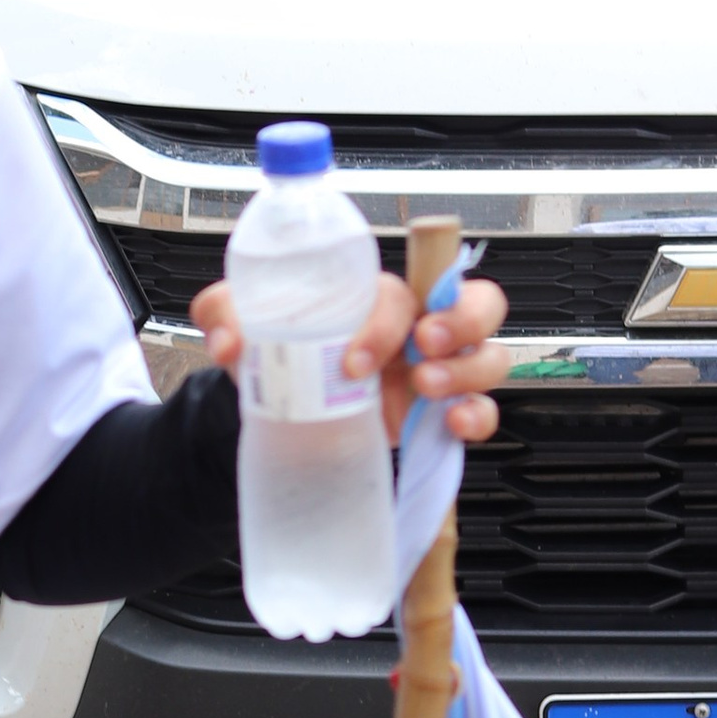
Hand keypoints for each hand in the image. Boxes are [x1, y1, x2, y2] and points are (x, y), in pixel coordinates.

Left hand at [193, 269, 511, 445]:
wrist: (281, 407)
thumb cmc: (279, 351)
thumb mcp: (245, 322)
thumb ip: (226, 314)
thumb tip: (228, 340)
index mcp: (378, 299)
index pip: (404, 293)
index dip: (387, 322)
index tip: (351, 361)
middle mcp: (420, 327)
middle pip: (479, 304)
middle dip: (463, 322)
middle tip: (425, 348)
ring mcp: (439, 369)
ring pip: (490, 357)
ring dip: (468, 372)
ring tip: (427, 390)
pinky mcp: (440, 413)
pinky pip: (482, 410)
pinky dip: (478, 417)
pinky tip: (453, 425)